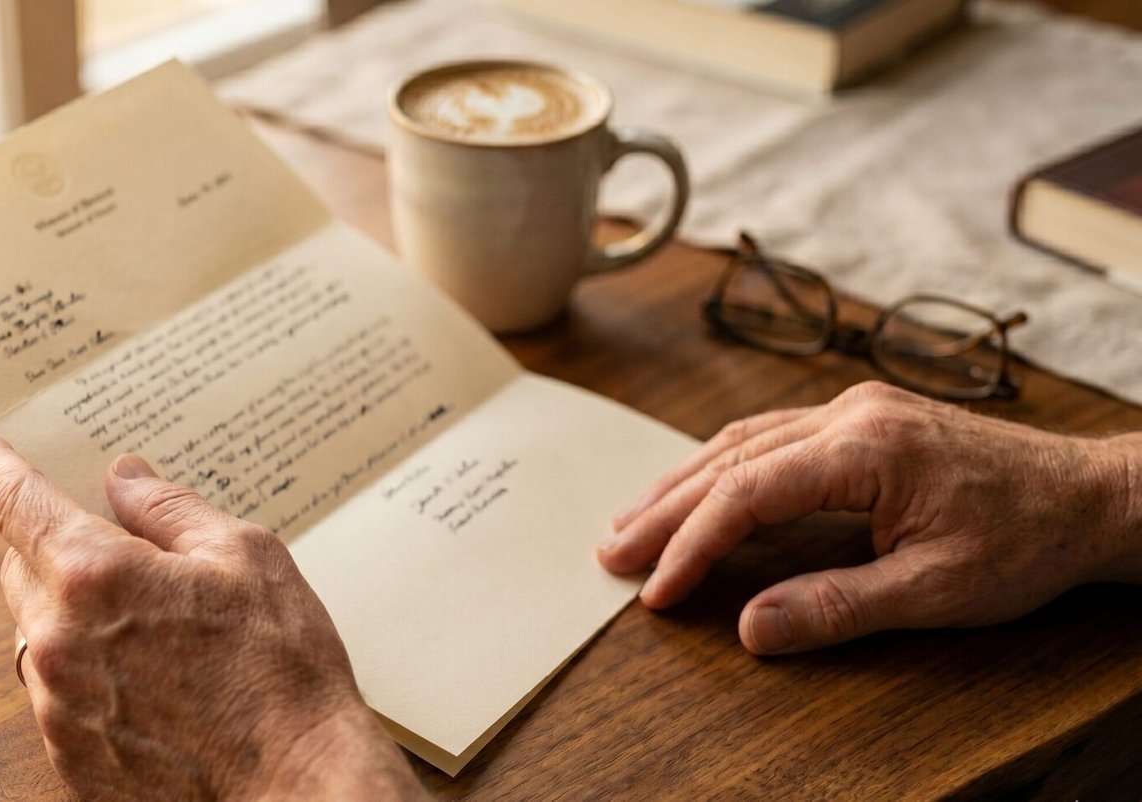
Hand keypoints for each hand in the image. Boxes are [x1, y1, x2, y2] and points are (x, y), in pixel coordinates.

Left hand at [0, 432, 422, 799]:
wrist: (297, 785)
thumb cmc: (281, 670)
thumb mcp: (246, 558)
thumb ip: (172, 511)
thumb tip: (125, 480)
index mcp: (95, 577)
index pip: (16, 503)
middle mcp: (59, 642)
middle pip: (21, 568)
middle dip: (55, 546)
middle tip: (116, 547)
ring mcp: (58, 709)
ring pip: (40, 635)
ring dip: (74, 616)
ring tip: (153, 628)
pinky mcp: (70, 759)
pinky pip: (59, 696)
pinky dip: (89, 676)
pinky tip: (153, 683)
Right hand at [598, 381, 1141, 654]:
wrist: (1092, 495)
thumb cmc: (1025, 541)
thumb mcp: (935, 591)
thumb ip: (836, 607)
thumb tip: (751, 629)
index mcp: (866, 449)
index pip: (749, 494)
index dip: (693, 545)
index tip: (658, 590)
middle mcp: (850, 414)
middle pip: (730, 459)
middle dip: (664, 508)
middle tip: (610, 549)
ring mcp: (854, 408)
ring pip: (742, 439)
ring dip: (682, 482)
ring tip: (632, 520)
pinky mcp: (861, 417)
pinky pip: (769, 435)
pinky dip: (722, 467)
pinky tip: (697, 488)